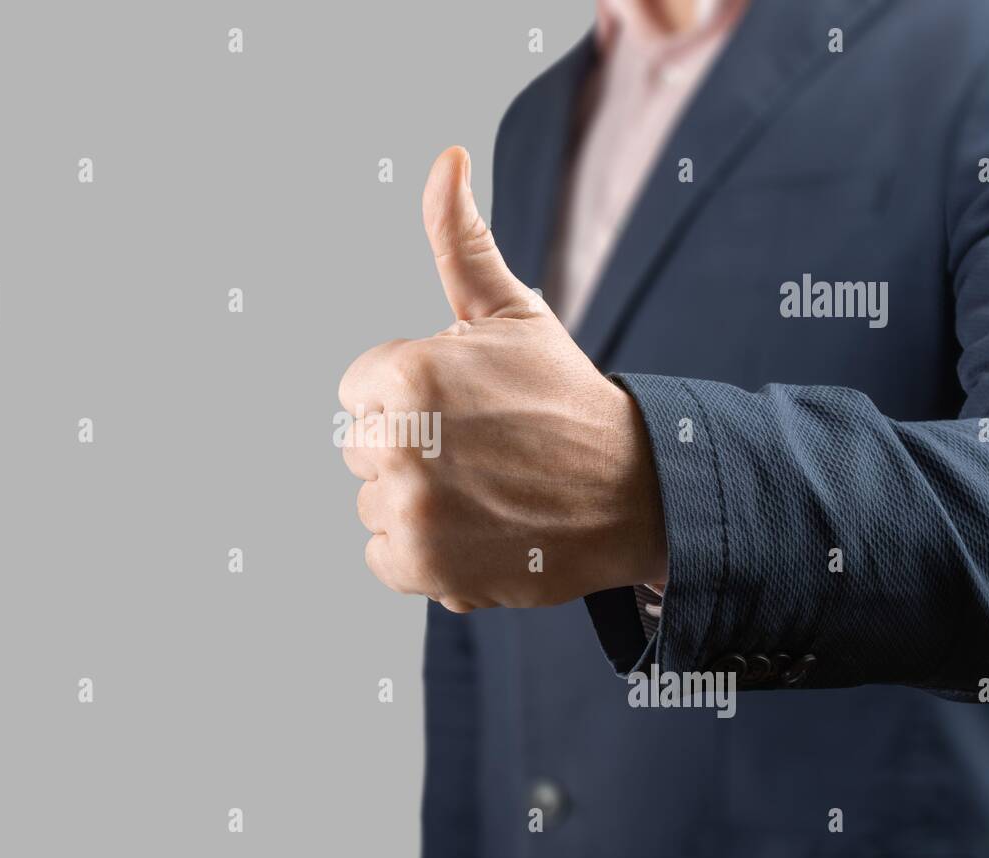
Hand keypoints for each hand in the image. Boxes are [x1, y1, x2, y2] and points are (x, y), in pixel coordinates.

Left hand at [338, 146, 666, 612]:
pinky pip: (383, 558)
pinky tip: (477, 530)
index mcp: (403, 375)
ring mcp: (411, 513)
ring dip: (418, 503)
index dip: (409, 397)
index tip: (464, 407)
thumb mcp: (512, 312)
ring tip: (485, 491)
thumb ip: (459, 240)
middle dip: (410, 448)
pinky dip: (423, 553)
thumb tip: (445, 157)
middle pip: (360, 450)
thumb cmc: (565, 396)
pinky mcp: (423, 570)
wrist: (632, 490)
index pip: (357, 393)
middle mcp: (397, 445)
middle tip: (481, 450)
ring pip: (373, 504)